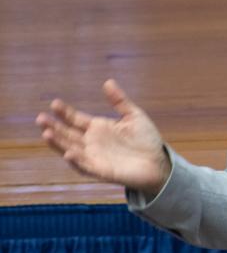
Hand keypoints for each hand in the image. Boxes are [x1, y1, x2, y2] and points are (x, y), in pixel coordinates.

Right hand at [36, 79, 170, 194]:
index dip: (65, 112)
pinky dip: (76, 161)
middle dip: (54, 126)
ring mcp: (95, 157)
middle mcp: (92, 143)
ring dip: (58, 143)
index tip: (54, 103)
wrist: (159, 162)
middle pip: (67, 134)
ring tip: (46, 133)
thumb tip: (107, 82)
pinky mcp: (101, 171)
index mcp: (98, 128)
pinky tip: (69, 153)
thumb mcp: (134, 116)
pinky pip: (85, 167)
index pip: (76, 119)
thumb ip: (120, 101)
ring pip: (71, 150)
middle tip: (40, 118)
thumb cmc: (146, 140)